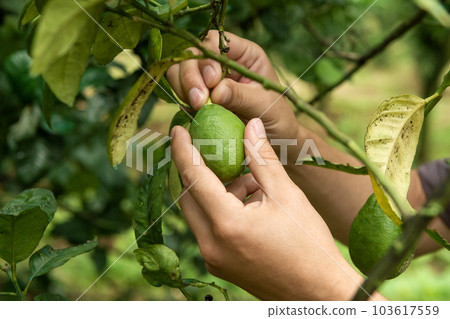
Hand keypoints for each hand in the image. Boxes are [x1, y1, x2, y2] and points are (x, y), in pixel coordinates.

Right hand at [167, 31, 298, 139]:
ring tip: (196, 107)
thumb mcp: (263, 104)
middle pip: (192, 54)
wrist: (274, 139)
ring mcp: (207, 79)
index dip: (208, 58)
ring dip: (183, 87)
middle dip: (190, 75)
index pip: (214, 42)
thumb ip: (241, 95)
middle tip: (198, 100)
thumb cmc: (276, 118)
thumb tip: (215, 92)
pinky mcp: (198, 97)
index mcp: (242, 54)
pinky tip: (193, 112)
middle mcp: (222, 62)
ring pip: (180, 70)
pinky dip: (181, 99)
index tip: (212, 81)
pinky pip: (179, 91)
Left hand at [170, 118, 365, 299]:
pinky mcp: (218, 264)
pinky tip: (247, 201)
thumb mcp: (287, 194)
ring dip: (213, 190)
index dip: (182, 149)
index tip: (178, 129)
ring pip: (197, 212)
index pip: (193, 178)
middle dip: (194, 168)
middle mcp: (211, 244)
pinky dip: (219, 208)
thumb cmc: (308, 243)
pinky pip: (207, 228)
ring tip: (249, 182)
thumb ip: (262, 157)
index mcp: (227, 224)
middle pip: (188, 196)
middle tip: (206, 147)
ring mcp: (212, 258)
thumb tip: (250, 125)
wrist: (318, 292)